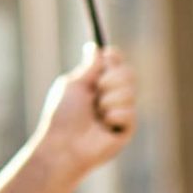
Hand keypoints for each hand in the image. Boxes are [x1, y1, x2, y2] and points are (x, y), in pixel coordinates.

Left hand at [39, 46, 135, 179]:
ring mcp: (121, 111)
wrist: (63, 145)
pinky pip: (129, 111)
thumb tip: (95, 48)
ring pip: (130, 91)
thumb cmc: (62, 116)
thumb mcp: (73, 85)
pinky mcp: (128, 127)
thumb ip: (88, 68)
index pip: (115, 64)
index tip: (108, 55)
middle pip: (128, 73)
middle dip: (112, 78)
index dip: (114, 58)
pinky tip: (104, 125)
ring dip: (109, 99)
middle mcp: (111, 95)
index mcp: (96, 84)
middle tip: (97, 89)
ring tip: (96, 113)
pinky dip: (113, 115)